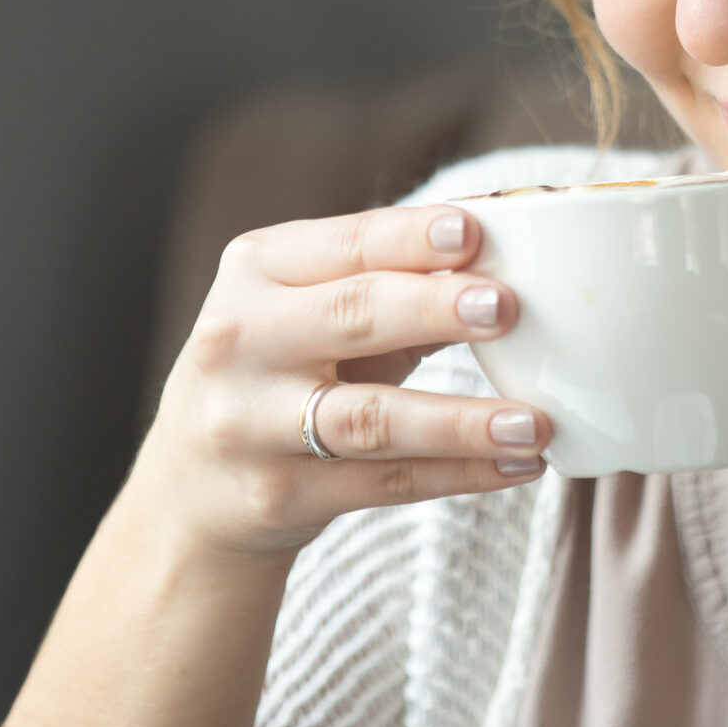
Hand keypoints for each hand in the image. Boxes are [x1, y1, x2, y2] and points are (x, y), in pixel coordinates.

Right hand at [128, 204, 551, 556]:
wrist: (193, 488)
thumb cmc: (284, 372)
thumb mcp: (317, 314)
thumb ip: (398, 285)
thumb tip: (514, 260)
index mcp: (255, 272)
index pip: (344, 244)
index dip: (409, 238)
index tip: (472, 231)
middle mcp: (241, 341)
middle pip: (351, 317)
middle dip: (433, 308)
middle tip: (506, 307)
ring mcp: (252, 424)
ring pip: (372, 419)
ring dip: (461, 421)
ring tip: (534, 422)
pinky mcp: (279, 495)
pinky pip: (385, 483)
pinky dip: (460, 475)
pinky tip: (517, 465)